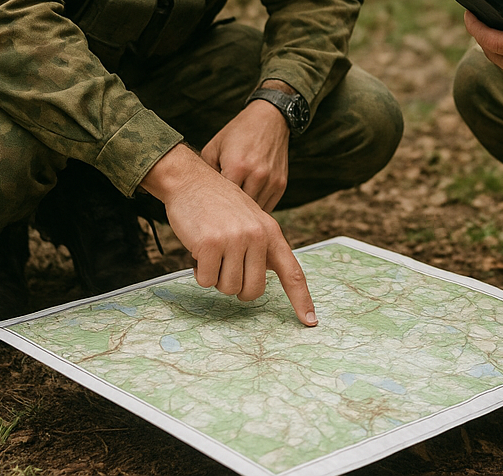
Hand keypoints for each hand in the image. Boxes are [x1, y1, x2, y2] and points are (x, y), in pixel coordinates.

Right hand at [141, 143, 316, 322]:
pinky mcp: (210, 244)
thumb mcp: (251, 219)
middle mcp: (257, 236)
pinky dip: (198, 272)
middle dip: (236, 287)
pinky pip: (205, 280)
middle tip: (225, 267)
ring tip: (212, 252)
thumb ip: (261, 245)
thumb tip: (265, 275)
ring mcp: (234, 240)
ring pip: (227, 288)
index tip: (310, 322)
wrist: (192, 180)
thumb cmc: (220, 204)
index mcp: (271, 232)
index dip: (302, 299)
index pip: (292, 271)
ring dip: (215, 277)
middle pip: (252, 290)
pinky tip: (198, 249)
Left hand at [200, 101, 288, 212]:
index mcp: (237, 166)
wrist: (269, 119)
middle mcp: (257, 175)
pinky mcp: (281, 184)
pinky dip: (256, 209)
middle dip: (228, 215)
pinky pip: (267, 207)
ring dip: (243, 214)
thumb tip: (197, 196)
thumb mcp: (213, 147)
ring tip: (231, 214)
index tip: (204, 212)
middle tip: (217, 217)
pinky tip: (245, 206)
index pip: (221, 201)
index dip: (212, 208)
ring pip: (254, 211)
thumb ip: (206, 173)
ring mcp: (271, 180)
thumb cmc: (237, 133)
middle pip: (239, 210)